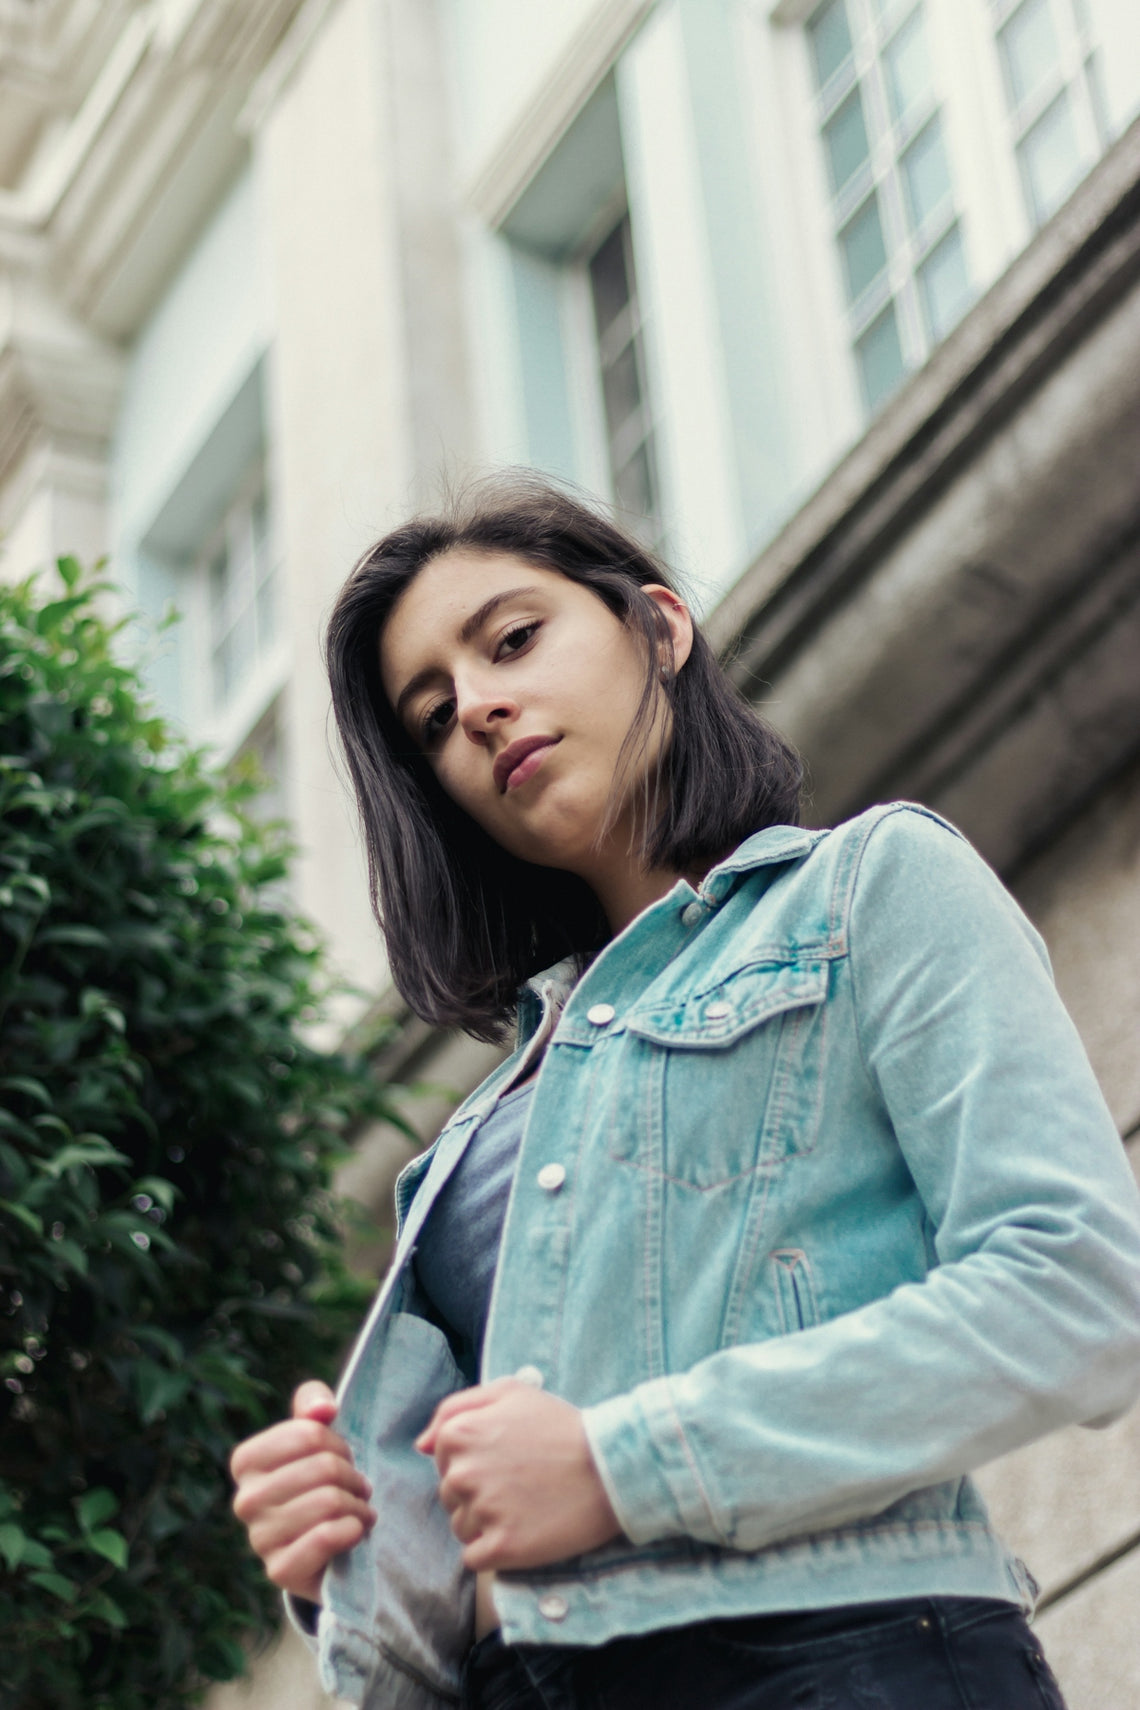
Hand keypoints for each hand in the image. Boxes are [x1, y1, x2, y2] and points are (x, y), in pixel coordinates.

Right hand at [230, 1380, 375, 1602]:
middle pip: (324, 1467)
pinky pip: (325, 1537)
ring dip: (358, 1505)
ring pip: (330, 1501)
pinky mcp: (280, 1571)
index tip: (342, 1458)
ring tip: (359, 1509)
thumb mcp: (315, 1436)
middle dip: (352, 1476)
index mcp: (246, 1461)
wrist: (324, 1549)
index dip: (338, 1444)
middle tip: (358, 1488)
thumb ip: (314, 1404)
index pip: (309, 1433)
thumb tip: (324, 1408)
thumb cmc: (319, 1481)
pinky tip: (355, 1531)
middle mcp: (244, 1500)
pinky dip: (352, 1530)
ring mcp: (259, 1539)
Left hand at [416, 1378, 620, 1571]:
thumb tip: (422, 1445)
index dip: (474, 1460)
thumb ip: (455, 1408)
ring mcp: (482, 1512)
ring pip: (461, 1527)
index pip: (441, 1459)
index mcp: (459, 1434)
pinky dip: (494, 1550)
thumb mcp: (510, 1391)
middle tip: (520, 1482)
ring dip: (485, 1522)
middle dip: (478, 1492)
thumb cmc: (561, 1425)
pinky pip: (475, 1558)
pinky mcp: (502, 1548)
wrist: (612, 1467)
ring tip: (525, 1504)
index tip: (505, 1459)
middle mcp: (463, 1473)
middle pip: (449, 1495)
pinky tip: (523, 1530)